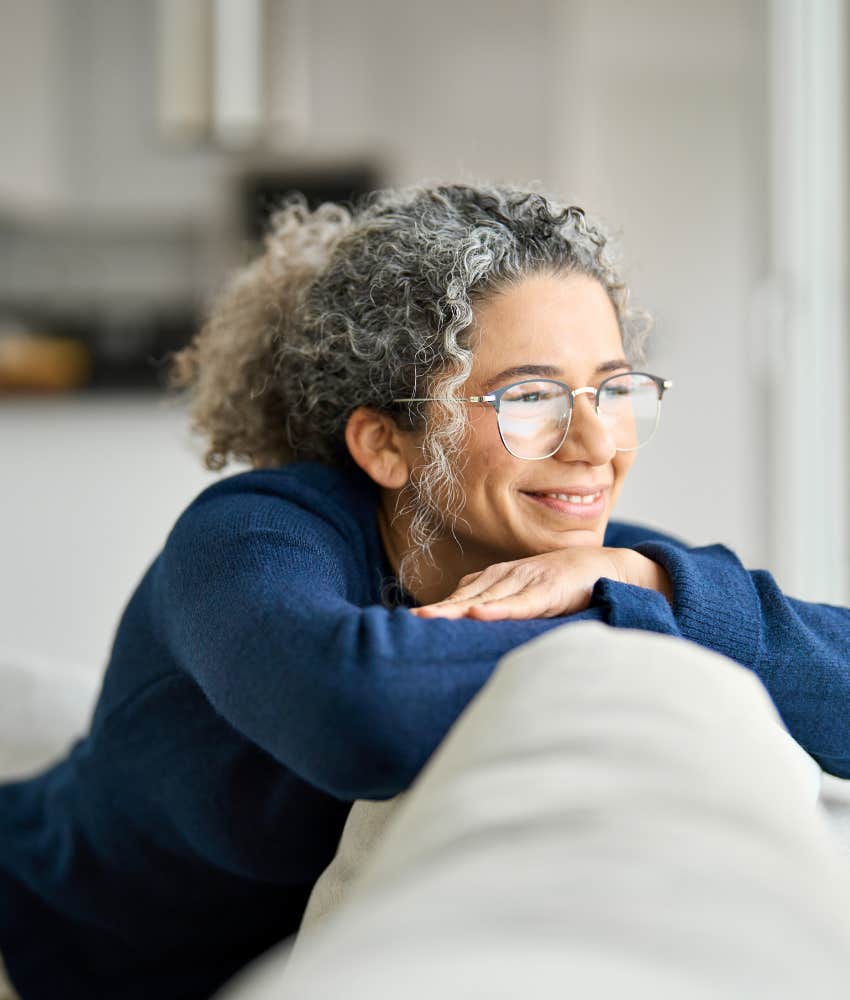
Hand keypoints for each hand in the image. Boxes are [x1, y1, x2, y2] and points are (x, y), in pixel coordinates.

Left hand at [411, 547, 667, 620]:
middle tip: (410, 621)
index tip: (410, 620)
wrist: (603, 565)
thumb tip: (467, 614)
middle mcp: (506, 577)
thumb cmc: (561, 582)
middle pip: (464, 597)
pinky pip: (519, 603)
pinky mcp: (547, 592)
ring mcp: (526, 583)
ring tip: (430, 618)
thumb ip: (498, 601)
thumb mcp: (524, 593)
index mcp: (497, 579)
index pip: (459, 595)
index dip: (436, 608)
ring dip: (456, 608)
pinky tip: (479, 613)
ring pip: (485, 599)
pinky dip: (499, 609)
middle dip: (438, 610)